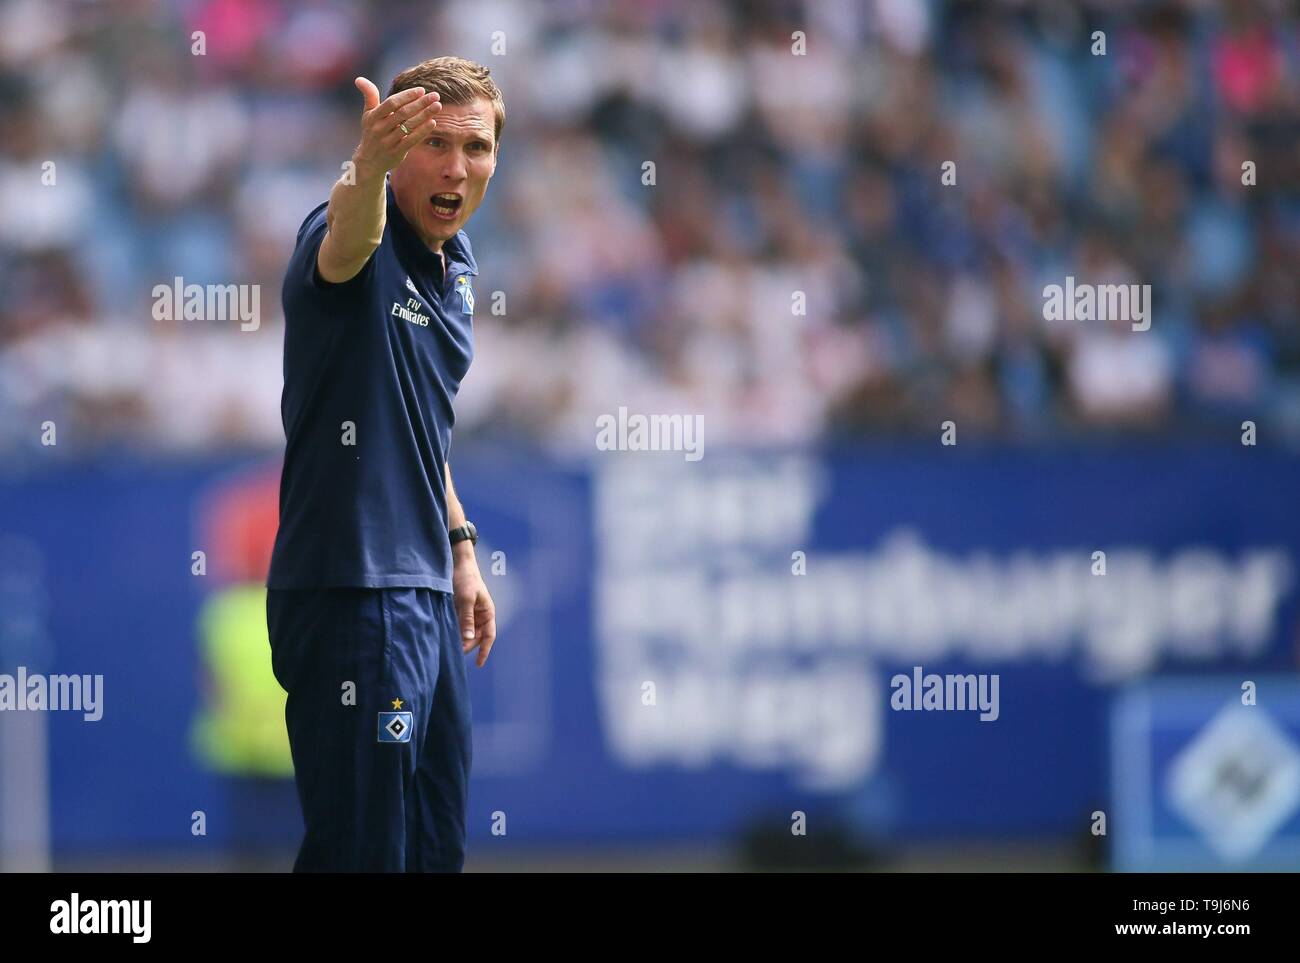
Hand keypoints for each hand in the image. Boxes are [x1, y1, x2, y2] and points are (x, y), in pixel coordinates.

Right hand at [351, 76, 442, 178]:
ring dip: (424, 115)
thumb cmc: (371, 132)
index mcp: (373, 117)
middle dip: (420, 103)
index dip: (407, 96)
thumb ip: (369, 96)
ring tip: (437, 106)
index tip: (422, 90)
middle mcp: (379, 129)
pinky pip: (411, 140)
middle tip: (435, 95)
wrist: (369, 161)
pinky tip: (432, 122)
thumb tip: (359, 78)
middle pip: (403, 113)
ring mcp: (388, 142)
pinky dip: (422, 131)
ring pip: (409, 126)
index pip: (392, 103)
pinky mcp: (396, 153)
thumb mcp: (368, 114)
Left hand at [452, 548, 496, 666]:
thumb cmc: (466, 580)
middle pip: (477, 637)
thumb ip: (466, 619)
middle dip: (468, 645)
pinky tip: (447, 635)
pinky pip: (460, 625)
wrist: (458, 564)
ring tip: (450, 644)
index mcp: (488, 613)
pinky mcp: (462, 610)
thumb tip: (467, 639)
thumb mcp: (465, 600)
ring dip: (461, 639)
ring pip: (467, 632)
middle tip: (455, 651)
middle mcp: (481, 615)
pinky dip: (455, 631)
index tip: (479, 664)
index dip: (484, 651)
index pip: (489, 637)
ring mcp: (472, 613)